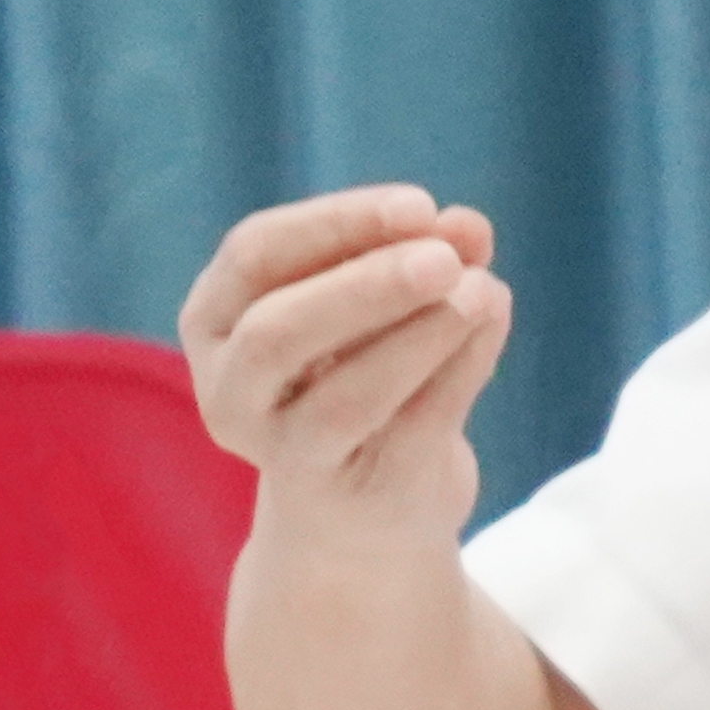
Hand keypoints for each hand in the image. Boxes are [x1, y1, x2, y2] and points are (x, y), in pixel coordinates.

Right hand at [179, 184, 510, 540]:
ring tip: (485, 289)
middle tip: (445, 259)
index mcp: (214, 320)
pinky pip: (412, 429)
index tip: (421, 205)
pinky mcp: (357, 495)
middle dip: (366, 286)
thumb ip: (422, 252)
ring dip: (423, 334)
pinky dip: (462, 368)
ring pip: (345, 398)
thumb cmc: (362, 365)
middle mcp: (230, 393)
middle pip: (276, 332)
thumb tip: (468, 227)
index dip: (337, 223)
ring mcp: (285, 457)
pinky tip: (494, 321)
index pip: (254, 255)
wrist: (363, 504)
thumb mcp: (380, 299)